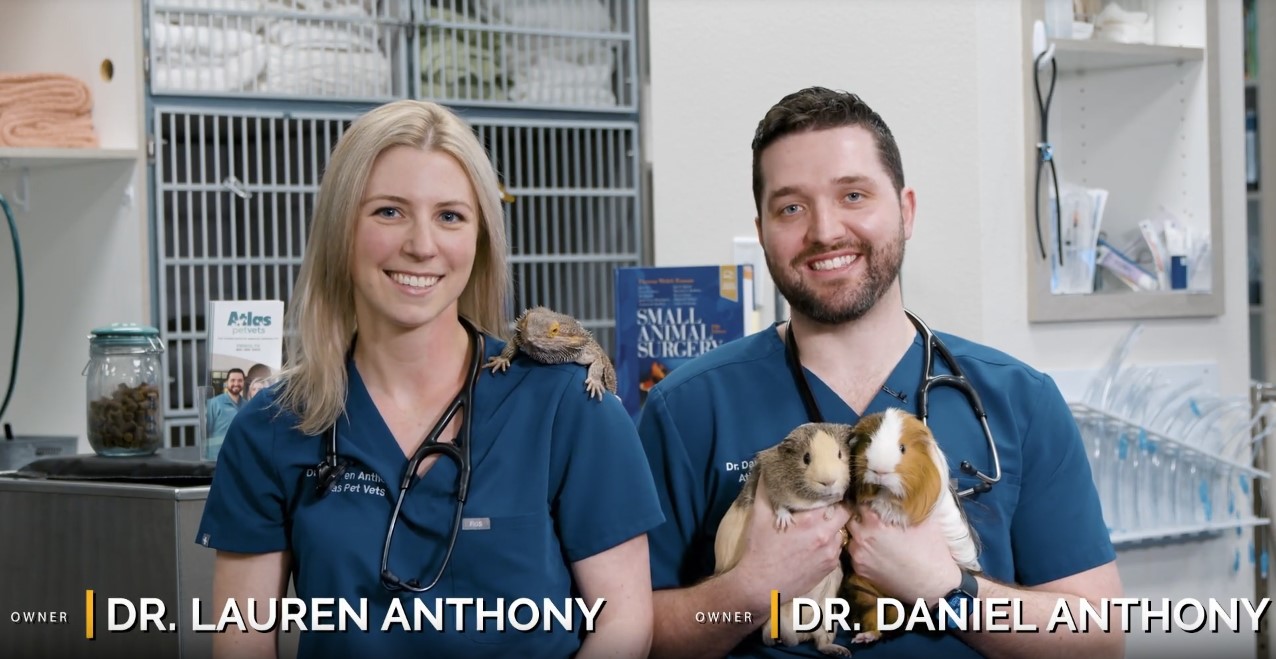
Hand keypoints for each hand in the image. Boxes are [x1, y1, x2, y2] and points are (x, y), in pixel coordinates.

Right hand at [731, 473, 849, 600]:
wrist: (761, 585)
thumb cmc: (760, 548)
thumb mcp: (759, 515)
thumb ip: (766, 490)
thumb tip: (768, 469)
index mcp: (811, 519)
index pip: (835, 497)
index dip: (831, 492)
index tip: (826, 490)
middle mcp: (826, 535)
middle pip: (845, 513)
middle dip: (838, 508)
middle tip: (826, 507)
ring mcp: (830, 553)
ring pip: (841, 532)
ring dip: (833, 528)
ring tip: (819, 527)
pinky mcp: (830, 568)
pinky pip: (836, 550)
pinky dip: (829, 545)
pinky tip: (815, 545)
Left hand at [846, 506, 959, 603]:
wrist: (934, 587)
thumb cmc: (932, 552)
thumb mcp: (925, 521)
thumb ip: (908, 504)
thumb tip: (903, 491)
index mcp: (875, 522)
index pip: (859, 501)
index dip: (865, 498)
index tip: (870, 498)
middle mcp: (862, 538)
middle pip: (851, 518)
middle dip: (859, 516)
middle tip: (873, 518)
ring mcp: (859, 556)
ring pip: (851, 537)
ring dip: (860, 534)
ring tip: (875, 536)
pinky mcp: (860, 571)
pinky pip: (855, 554)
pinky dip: (862, 551)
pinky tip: (876, 552)